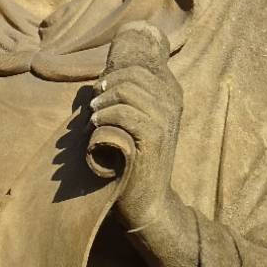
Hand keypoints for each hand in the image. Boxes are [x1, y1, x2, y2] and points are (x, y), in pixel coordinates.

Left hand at [89, 22, 182, 229]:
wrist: (147, 200)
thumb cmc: (134, 158)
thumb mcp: (136, 121)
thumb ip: (128, 96)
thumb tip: (100, 77)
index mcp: (171, 93)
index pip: (140, 66)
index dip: (113, 75)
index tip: (100, 92)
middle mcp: (173, 102)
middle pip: (132, 74)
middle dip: (106, 86)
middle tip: (93, 105)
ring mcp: (166, 119)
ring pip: (127, 90)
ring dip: (102, 103)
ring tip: (93, 118)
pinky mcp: (155, 137)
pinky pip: (124, 113)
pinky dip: (104, 117)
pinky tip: (95, 127)